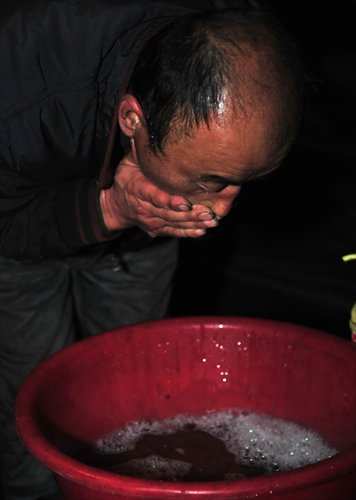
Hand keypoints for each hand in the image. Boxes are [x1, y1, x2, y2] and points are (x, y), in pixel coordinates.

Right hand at [100, 153, 218, 237]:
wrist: (116, 205)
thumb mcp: (129, 161)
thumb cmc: (127, 178)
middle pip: (168, 213)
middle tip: (209, 213)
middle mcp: (144, 208)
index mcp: (137, 189)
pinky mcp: (157, 228)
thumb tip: (140, 123)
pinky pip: (173, 232)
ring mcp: (151, 220)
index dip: (170, 201)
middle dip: (189, 214)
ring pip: (173, 224)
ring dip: (193, 223)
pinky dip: (187, 232)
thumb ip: (139, 147)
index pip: (155, 197)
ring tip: (211, 220)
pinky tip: (202, 230)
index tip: (186, 202)